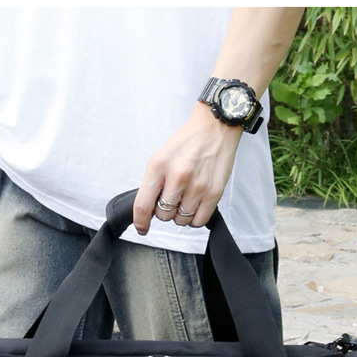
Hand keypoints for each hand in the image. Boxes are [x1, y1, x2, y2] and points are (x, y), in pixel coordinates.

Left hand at [133, 102, 242, 234]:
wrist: (215, 128)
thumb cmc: (187, 143)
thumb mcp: (161, 157)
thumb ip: (153, 182)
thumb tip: (149, 209)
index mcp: (158, 165)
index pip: (143, 205)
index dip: (140, 222)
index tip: (142, 228)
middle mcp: (178, 176)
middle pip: (163, 215)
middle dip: (165, 211)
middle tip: (172, 197)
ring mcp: (197, 186)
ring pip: (180, 220)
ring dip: (180, 214)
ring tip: (186, 197)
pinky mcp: (213, 193)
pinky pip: (198, 221)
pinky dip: (194, 218)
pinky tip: (195, 205)